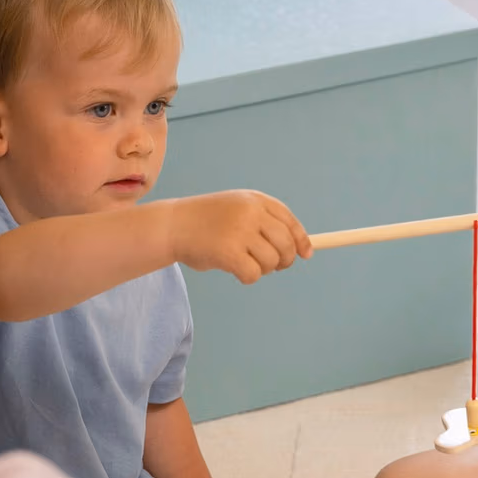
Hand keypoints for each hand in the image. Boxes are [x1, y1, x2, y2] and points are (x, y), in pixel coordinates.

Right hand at [166, 191, 311, 284]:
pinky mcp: (229, 252)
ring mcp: (240, 231)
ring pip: (272, 261)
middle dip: (284, 260)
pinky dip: (247, 278)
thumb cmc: (206, 223)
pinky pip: (254, 274)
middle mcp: (251, 212)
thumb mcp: (237, 211)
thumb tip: (300, 250)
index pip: (289, 221)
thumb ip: (264, 224)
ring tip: (244, 263)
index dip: (300, 240)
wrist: (172, 225)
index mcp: (255, 200)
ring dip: (262, 269)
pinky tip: (234, 270)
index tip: (306, 254)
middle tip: (271, 266)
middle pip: (286, 244)